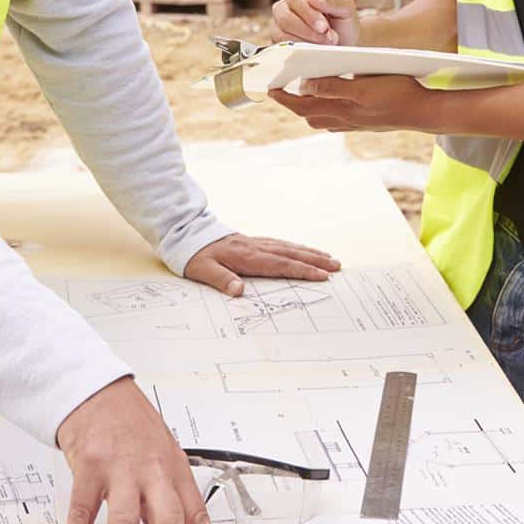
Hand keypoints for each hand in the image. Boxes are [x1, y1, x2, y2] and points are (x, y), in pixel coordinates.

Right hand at [57, 376, 216, 523]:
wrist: (99, 389)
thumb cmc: (132, 422)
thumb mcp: (162, 453)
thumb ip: (171, 496)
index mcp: (174, 468)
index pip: (196, 515)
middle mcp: (151, 468)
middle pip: (168, 518)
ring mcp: (119, 467)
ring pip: (125, 519)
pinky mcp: (89, 465)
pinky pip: (83, 510)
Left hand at [185, 233, 339, 296]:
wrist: (186, 233)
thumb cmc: (195, 255)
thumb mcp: (202, 270)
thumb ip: (220, 280)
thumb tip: (238, 291)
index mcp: (247, 257)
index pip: (280, 265)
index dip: (302, 270)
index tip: (322, 275)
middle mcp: (255, 248)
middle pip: (290, 254)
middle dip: (315, 260)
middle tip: (337, 265)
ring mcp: (255, 243)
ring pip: (288, 247)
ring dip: (309, 252)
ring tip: (328, 257)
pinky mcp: (252, 241)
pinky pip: (279, 244)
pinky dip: (295, 247)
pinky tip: (301, 250)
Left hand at [269, 74, 435, 132]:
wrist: (424, 112)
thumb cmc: (397, 95)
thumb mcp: (363, 87)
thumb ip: (333, 88)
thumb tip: (306, 86)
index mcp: (340, 110)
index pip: (301, 106)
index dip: (283, 98)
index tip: (268, 89)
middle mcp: (343, 120)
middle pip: (308, 113)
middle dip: (292, 103)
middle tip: (280, 89)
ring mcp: (353, 123)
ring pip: (321, 117)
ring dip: (308, 106)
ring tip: (301, 93)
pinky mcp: (363, 122)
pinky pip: (336, 118)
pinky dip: (325, 109)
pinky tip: (330, 100)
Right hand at [271, 0, 358, 45]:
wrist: (344, 46)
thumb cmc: (343, 24)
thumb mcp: (346, 8)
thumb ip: (332, 0)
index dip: (309, 14)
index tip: (324, 27)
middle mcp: (284, 9)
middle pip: (285, 18)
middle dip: (308, 31)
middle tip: (327, 39)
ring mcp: (279, 28)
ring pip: (282, 35)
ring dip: (305, 43)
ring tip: (324, 45)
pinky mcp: (279, 45)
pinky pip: (283, 49)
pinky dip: (300, 52)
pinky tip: (314, 51)